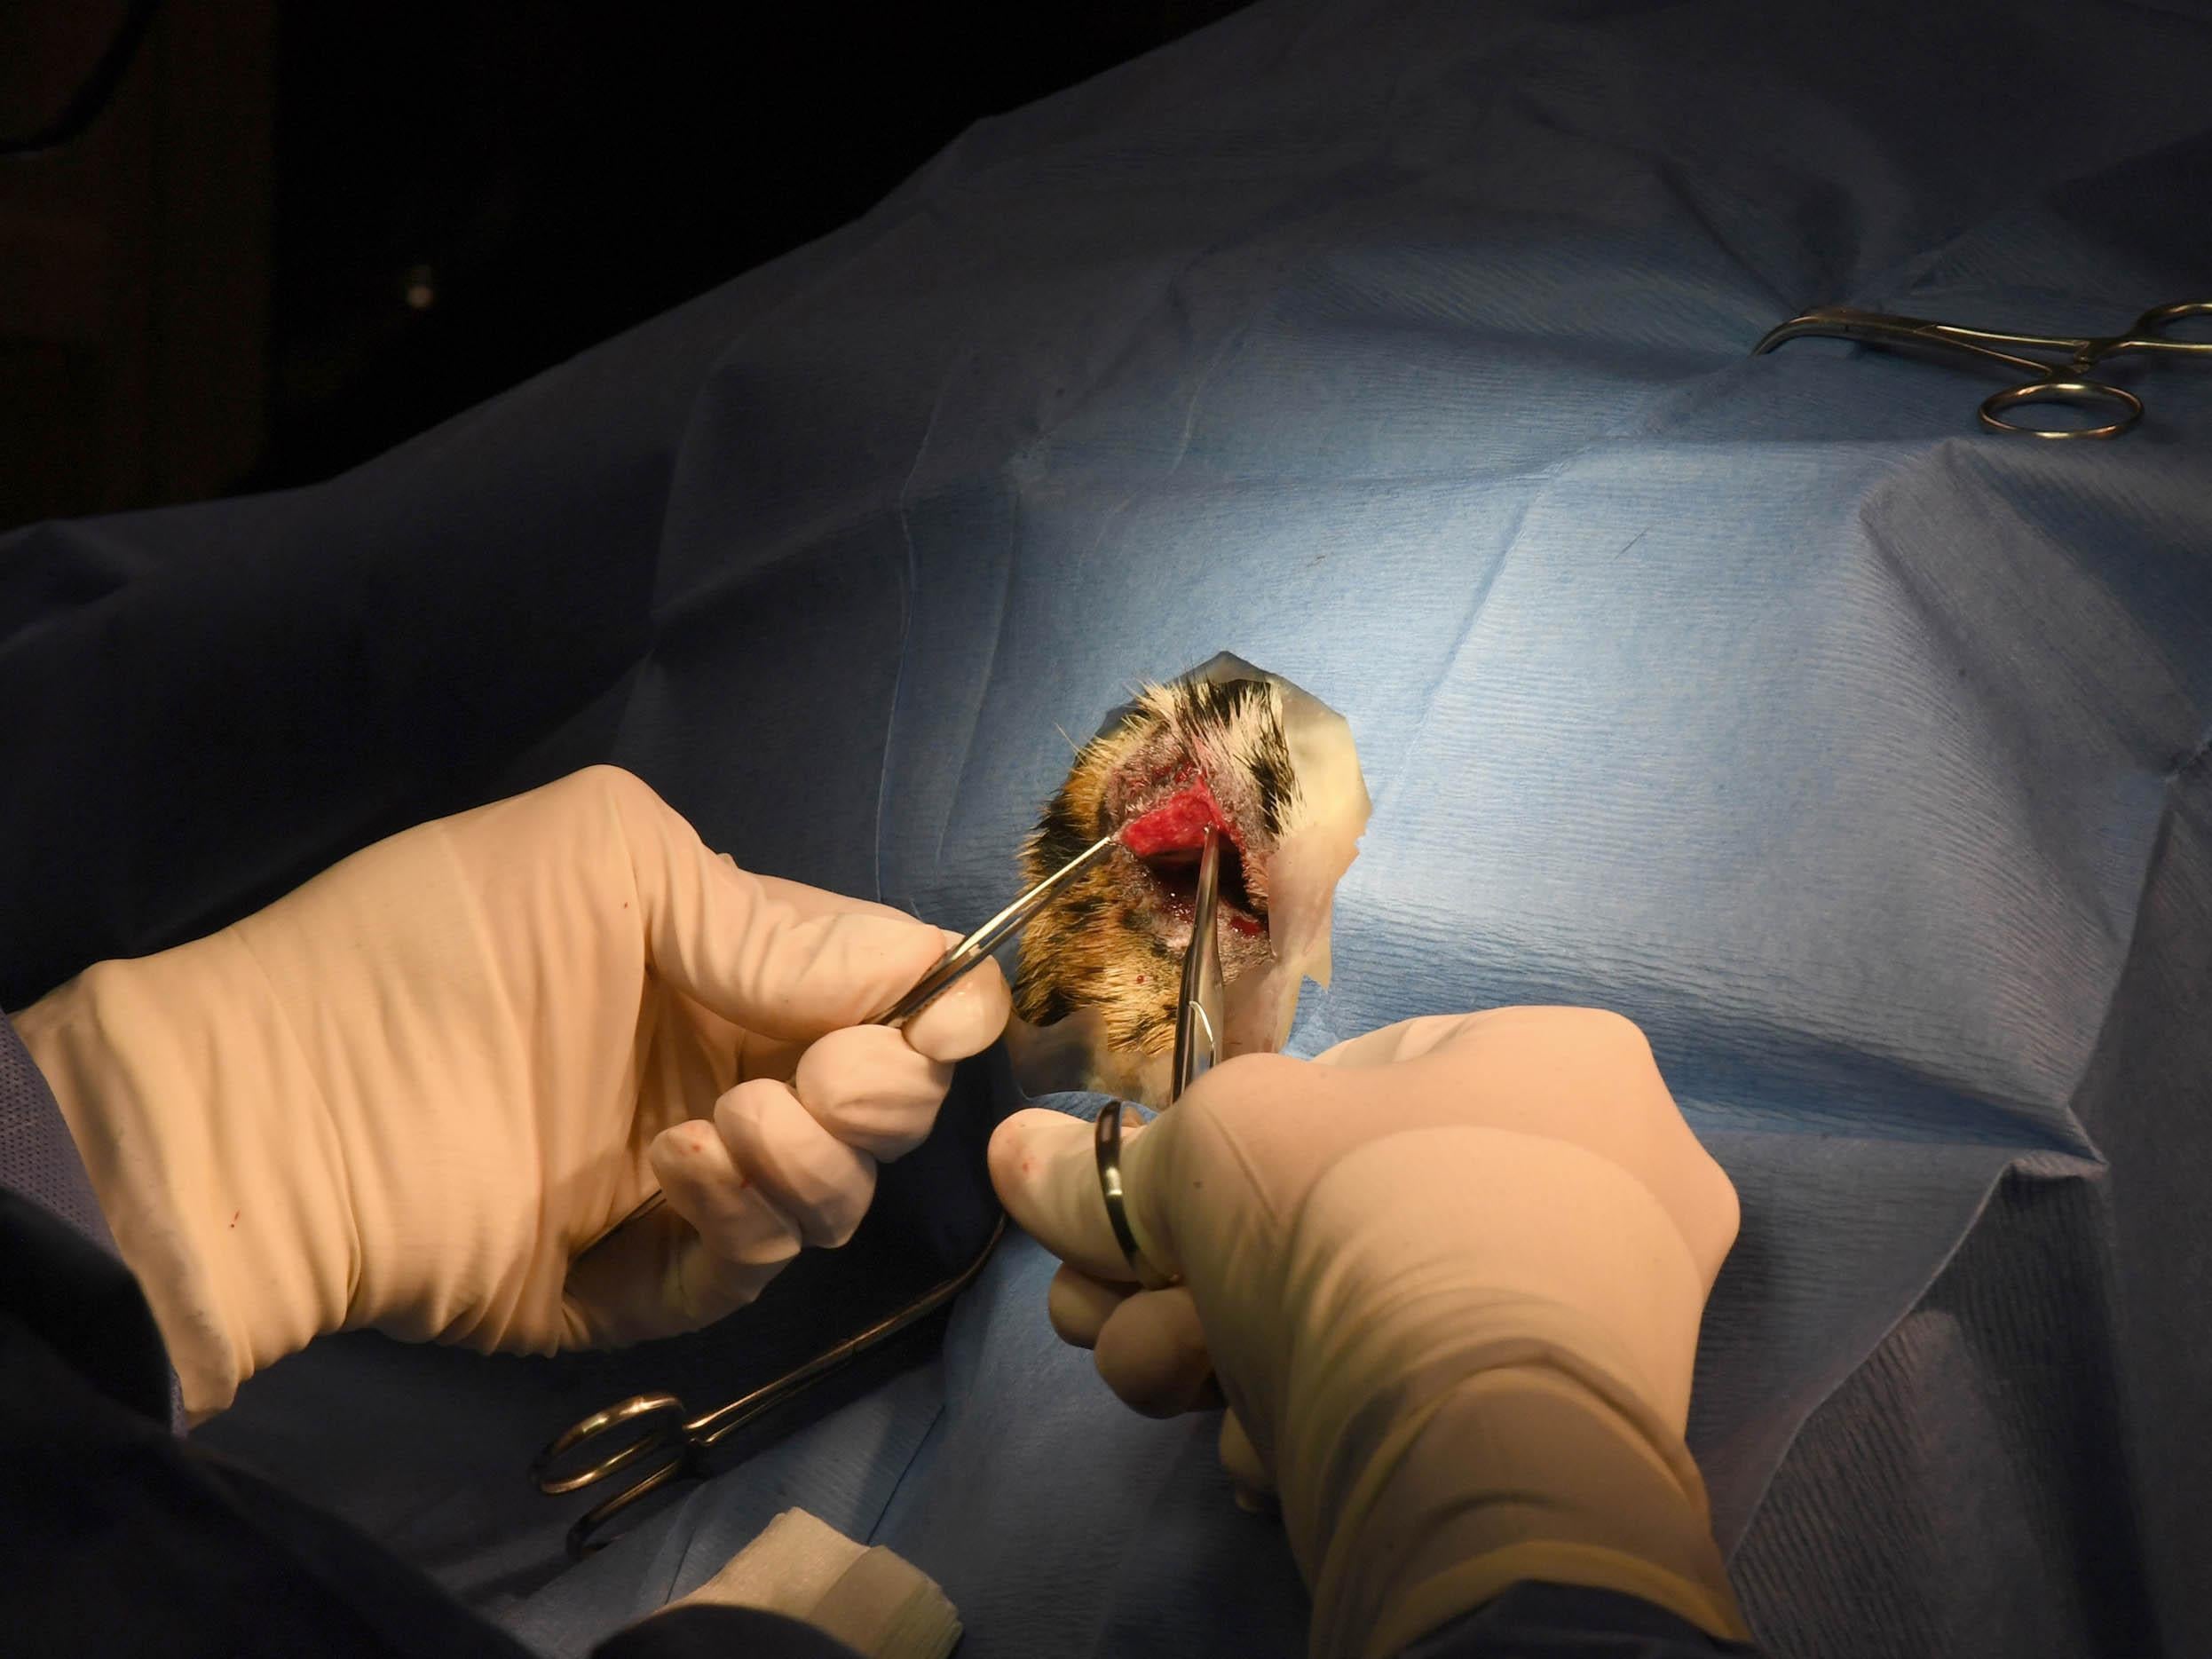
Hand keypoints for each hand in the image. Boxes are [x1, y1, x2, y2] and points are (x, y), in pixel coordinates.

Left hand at [17, 766, 1007, 1419]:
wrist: (275, 1096)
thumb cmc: (433, 940)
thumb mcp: (604, 859)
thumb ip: (765, 916)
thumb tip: (917, 970)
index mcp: (728, 964)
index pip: (885, 986)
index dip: (940, 1003)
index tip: (949, 1017)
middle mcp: (725, 1068)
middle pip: (886, 1102)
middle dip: (883, 1090)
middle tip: (818, 1078)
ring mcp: (685, 1182)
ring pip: (836, 1197)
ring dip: (816, 1161)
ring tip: (723, 1126)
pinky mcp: (640, 1281)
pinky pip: (752, 1272)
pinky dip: (747, 1223)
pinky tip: (676, 1172)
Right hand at [988, 1007, 1749, 1658]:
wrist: (1476, 1458)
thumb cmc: (1361, 1227)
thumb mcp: (1205, 1153)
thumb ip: (1109, 1165)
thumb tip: (1014, 1157)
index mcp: (1561, 1062)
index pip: (1352, 1077)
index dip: (1223, 1143)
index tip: (1136, 1211)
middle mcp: (1610, 1177)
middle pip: (1344, 1209)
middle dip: (1189, 1270)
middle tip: (1100, 1310)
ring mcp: (1606, 1316)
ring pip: (1370, 1313)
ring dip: (1223, 1349)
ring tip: (1152, 1376)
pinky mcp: (1577, 1434)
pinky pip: (1424, 1396)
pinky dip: (1325, 1417)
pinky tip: (1260, 1453)